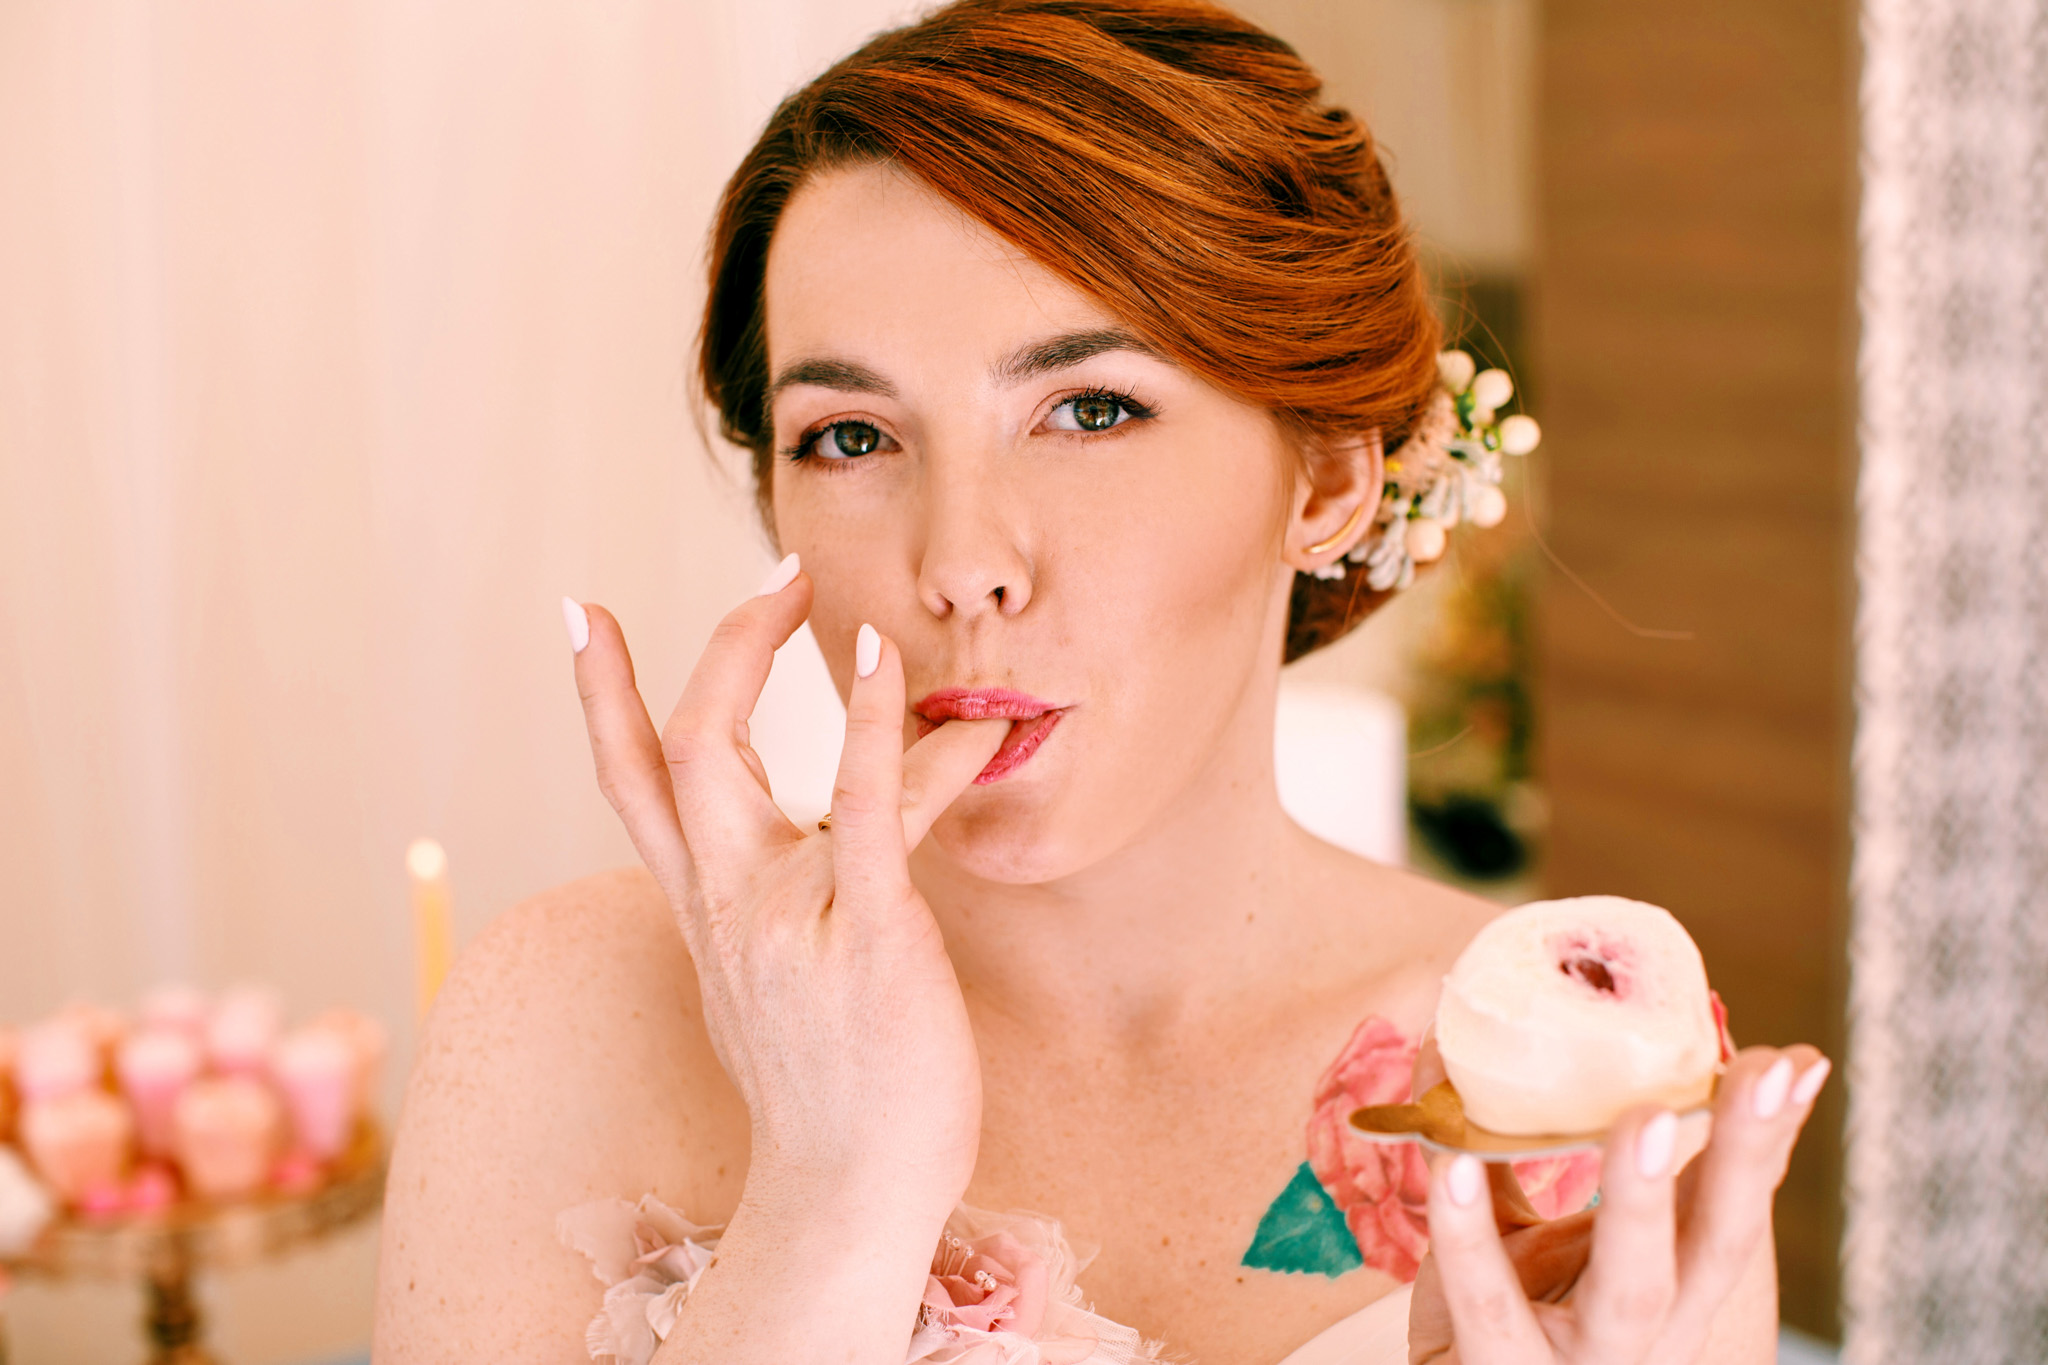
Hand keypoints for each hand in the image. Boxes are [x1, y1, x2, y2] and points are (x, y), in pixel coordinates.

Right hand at [567, 563, 1006, 1227]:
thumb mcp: (819, 960)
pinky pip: (857, 809)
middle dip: (711, 650)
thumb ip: (852, 852)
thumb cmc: (846, 1080)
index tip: (584, 613)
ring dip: (763, 661)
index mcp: (707, 909)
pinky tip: (884, 661)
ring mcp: (782, 919)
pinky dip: (870, 724)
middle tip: (773, 573)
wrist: (852, 1196)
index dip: (602, 694)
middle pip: (670, 752)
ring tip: (810, 588)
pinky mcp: (863, 936)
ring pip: (732, 764)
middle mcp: (725, 905)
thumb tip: (922, 759)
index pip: (633, 784)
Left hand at [1408, 1044, 1829, 1363]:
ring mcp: (1584, 1359)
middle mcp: (1650, 1329)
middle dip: (1745, 1158)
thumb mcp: (1526, 1238)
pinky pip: (1486, 1300)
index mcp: (1669, 1282)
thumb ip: (1508, 1148)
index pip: (1732, 1202)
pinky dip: (1468, 1231)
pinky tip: (1453, 1166)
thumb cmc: (1504, 1319)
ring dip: (1641, 1203)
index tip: (1800, 1058)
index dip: (1768, 1136)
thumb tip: (1460, 1037)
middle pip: (1718, 1244)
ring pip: (1632, 1290)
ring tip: (1647, 1119)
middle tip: (1761, 1069)